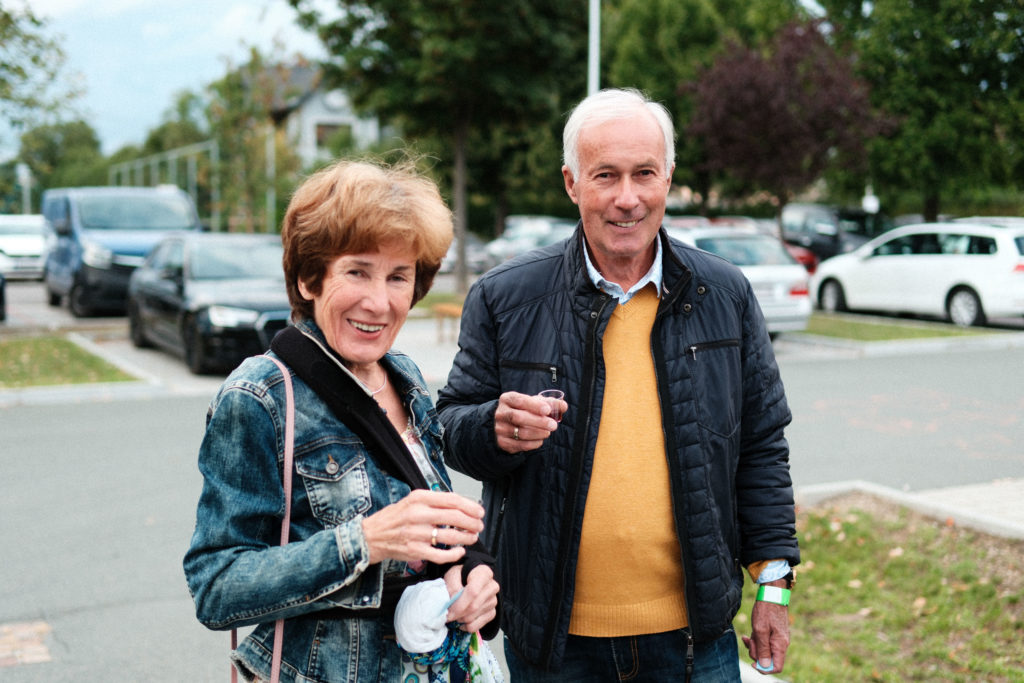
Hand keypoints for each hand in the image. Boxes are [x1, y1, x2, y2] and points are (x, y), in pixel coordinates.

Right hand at [361, 490, 483, 564]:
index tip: (479, 512)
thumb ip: (434, 501)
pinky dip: (454, 554)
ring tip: (472, 537)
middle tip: (479, 526)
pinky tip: (459, 551)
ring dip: (466, 538)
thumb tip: (460, 505)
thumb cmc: (394, 518)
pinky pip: (441, 554)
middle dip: (472, 522)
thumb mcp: (412, 501)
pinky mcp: (415, 551)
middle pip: (455, 517)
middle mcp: (418, 514)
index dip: (470, 506)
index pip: (452, 500)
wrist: (371, 536)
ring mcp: (416, 533)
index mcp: (419, 498)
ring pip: (451, 536)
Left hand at [443, 564, 498, 633]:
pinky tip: (461, 620)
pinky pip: (478, 625)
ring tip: (454, 614)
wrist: (470, 579)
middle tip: (447, 615)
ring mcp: (493, 601)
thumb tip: (453, 600)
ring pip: (474, 617)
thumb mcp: (453, 574)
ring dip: (460, 619)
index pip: (473, 592)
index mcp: (484, 573)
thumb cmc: (461, 576)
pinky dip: (466, 626)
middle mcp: (492, 587)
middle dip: (458, 614)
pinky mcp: (492, 612)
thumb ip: (452, 585)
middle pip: (474, 606)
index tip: (449, 611)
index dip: (460, 604)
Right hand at [494, 391, 563, 452]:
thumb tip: (563, 406)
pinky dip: (533, 443)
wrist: (505, 424)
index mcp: (507, 399)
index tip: (547, 410)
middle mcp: (501, 413)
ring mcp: (500, 428)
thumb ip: (549, 403)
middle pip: (518, 417)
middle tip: (553, 425)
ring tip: (548, 433)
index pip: (519, 400)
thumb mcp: (533, 403)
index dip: (534, 405)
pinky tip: (540, 440)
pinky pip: (520, 445)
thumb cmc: (523, 410)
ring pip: (520, 433)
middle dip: (538, 422)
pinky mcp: (503, 442)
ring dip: (538, 434)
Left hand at [742, 580, 790, 674]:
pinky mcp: (773, 633)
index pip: (776, 667)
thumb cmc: (766, 611)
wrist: (771, 594)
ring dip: (755, 645)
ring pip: (764, 650)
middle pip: (768, 659)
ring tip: (750, 635)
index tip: (753, 662)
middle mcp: (781, 643)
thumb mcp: (760, 630)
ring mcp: (778, 638)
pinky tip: (749, 634)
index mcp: (780, 645)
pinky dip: (756, 640)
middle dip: (756, 653)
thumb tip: (764, 666)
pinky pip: (764, 642)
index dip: (764, 668)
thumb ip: (762, 649)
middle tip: (750, 641)